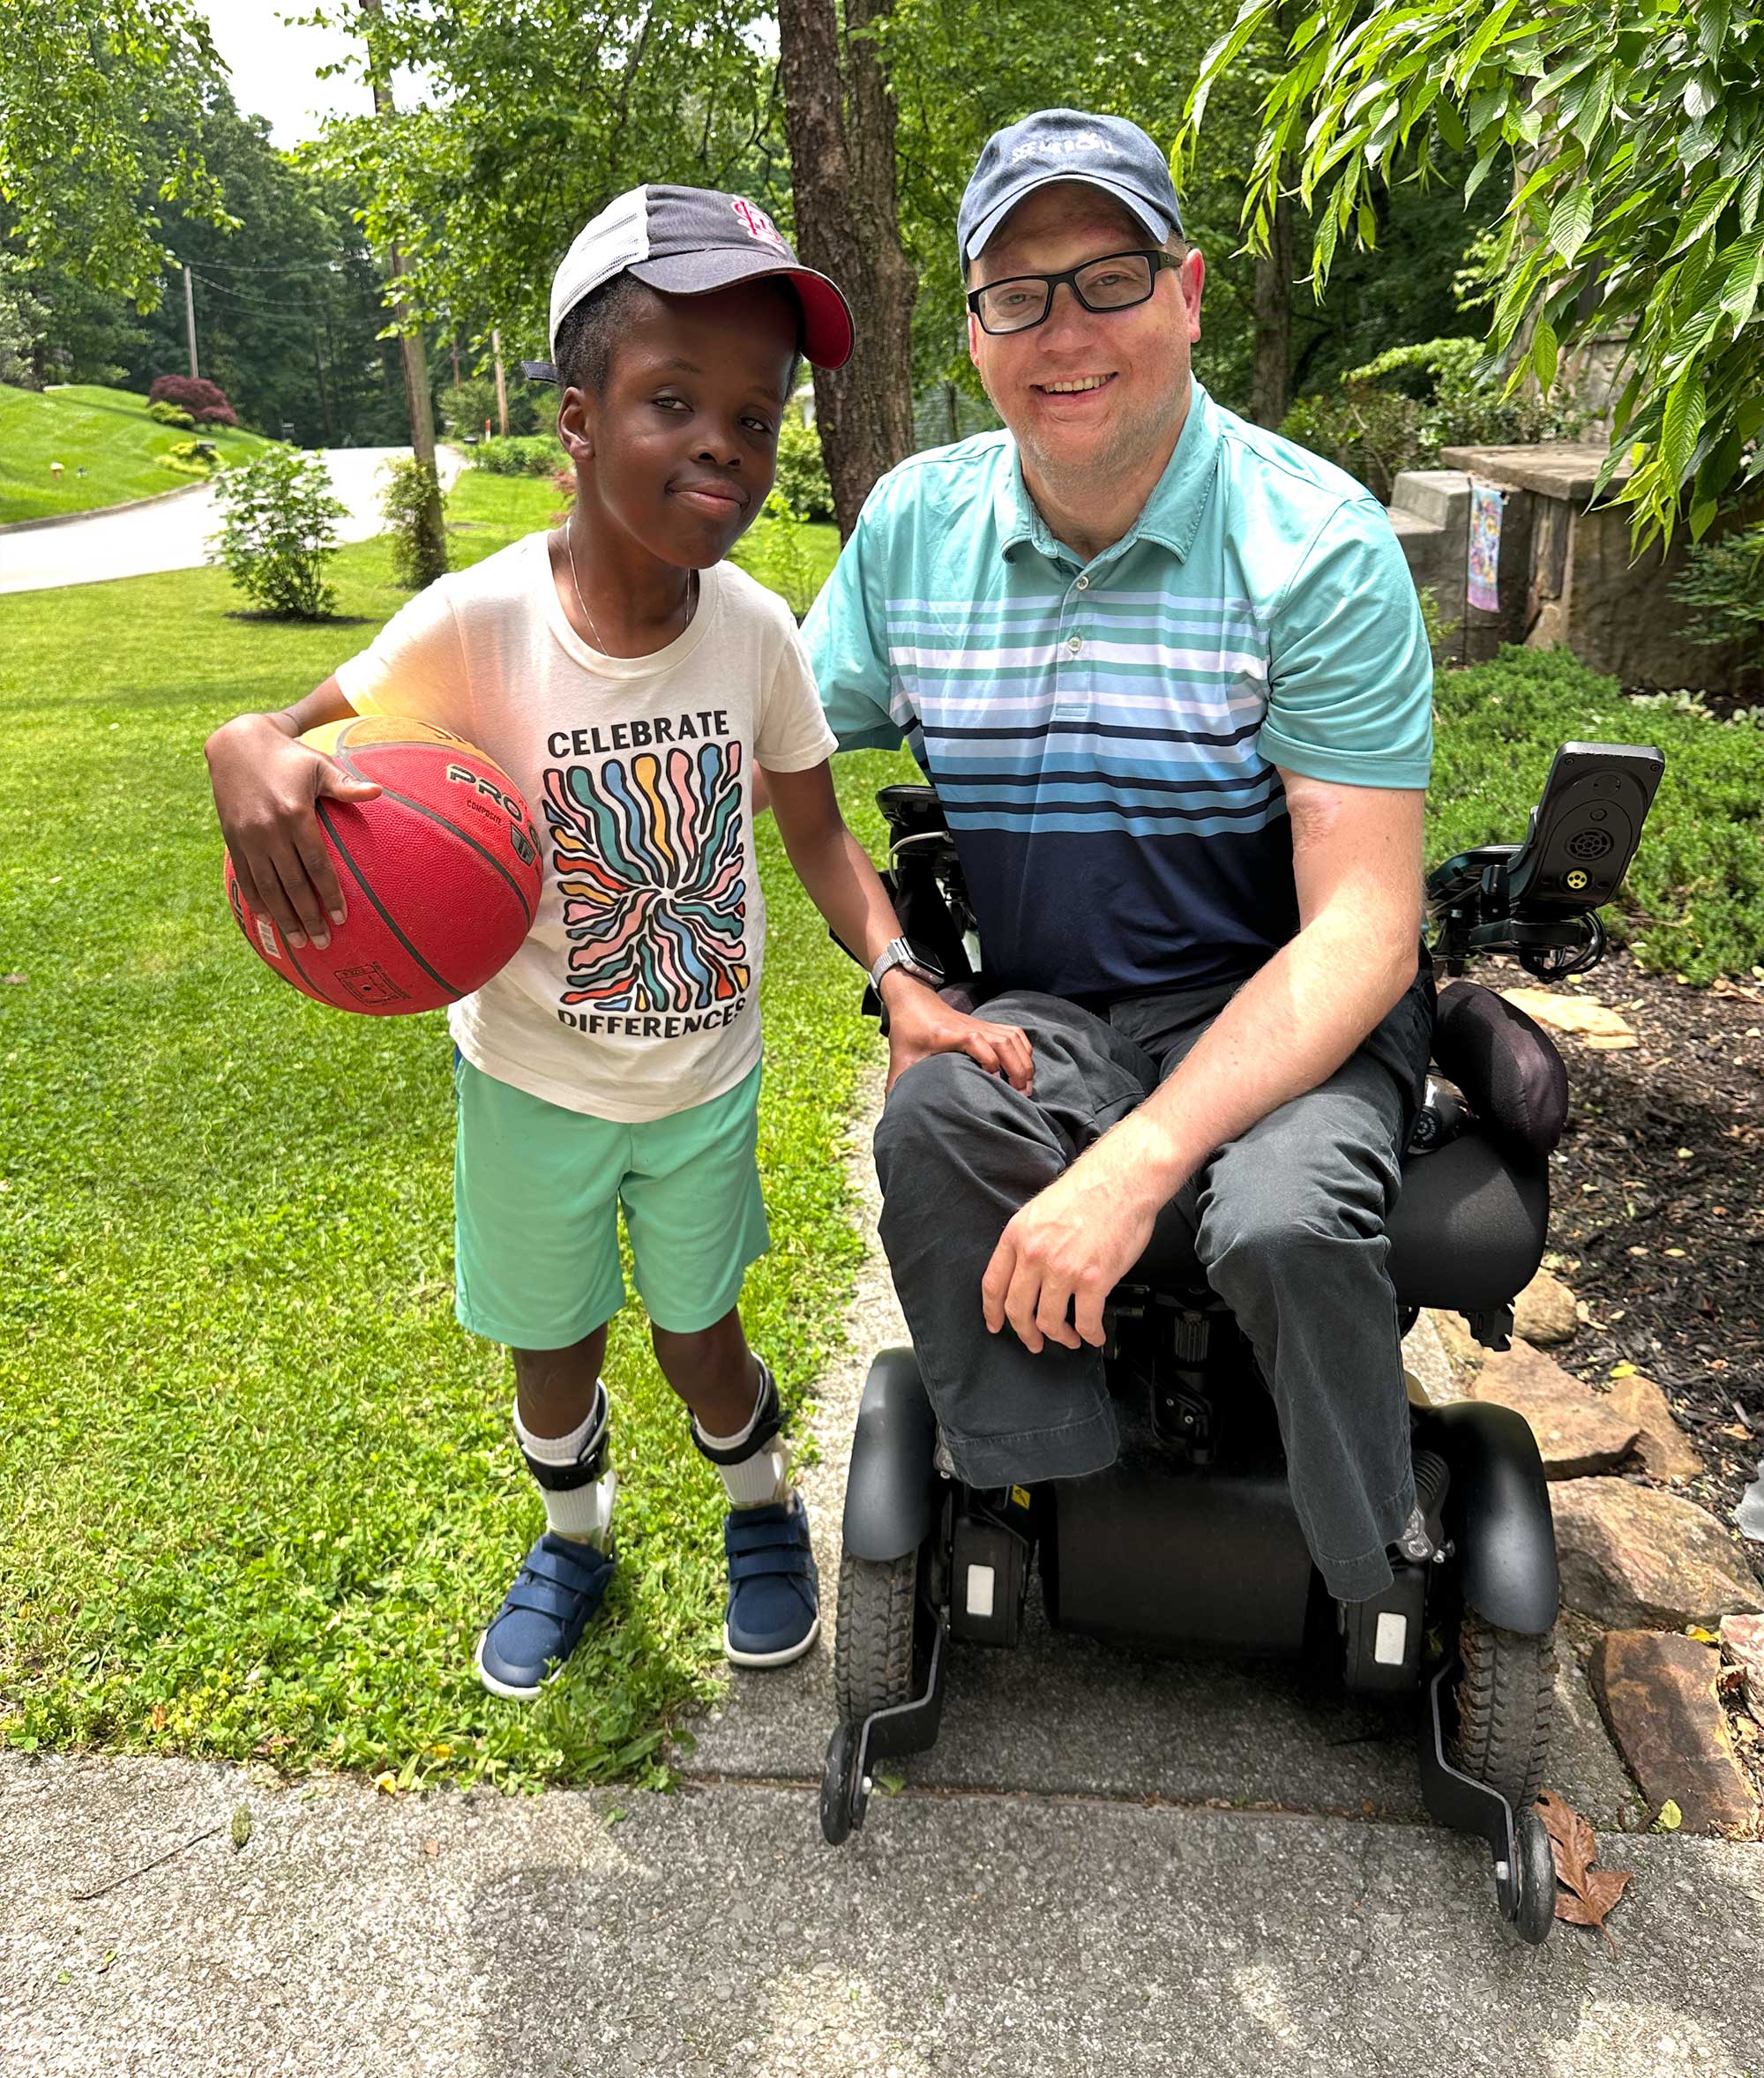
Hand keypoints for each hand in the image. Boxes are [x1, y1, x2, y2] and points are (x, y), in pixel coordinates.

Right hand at [205, 713, 379, 950]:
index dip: (330, 894)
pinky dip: (258, 901)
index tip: (342, 918)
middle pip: (293, 884)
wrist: (236, 744)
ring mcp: (247, 837)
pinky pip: (246, 877)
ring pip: (268, 887)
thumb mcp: (319, 765)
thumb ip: (347, 785)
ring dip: (284, 917)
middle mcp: (269, 830)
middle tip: (323, 942)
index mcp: (295, 814)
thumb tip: (379, 791)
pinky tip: (270, 919)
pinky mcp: (232, 838)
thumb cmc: (289, 756)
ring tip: (300, 942)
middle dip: (308, 916)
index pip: (316, 865)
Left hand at [881, 976, 1033, 1095]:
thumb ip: (896, 1085)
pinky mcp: (988, 1025)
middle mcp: (971, 1027)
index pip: (976, 1041)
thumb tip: (892, 1114)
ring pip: (1014, 1038)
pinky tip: (1022, 1068)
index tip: (992, 1084)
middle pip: (1005, 1041)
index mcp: (948, 1035)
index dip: (987, 1061)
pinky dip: (1024, 1050)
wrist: (914, 1001)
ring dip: (1024, 1061)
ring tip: (1025, 1086)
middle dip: (1017, 1069)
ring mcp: (982, 1024)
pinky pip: (1016, 1034)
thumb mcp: (900, 1059)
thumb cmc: (908, 1032)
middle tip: (1020, 1095)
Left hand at [981, 1154, 1164, 1353]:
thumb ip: (1029, 1240)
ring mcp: (1063, 1269)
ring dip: (1059, 1337)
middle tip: (1034, 1343)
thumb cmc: (1089, 1189)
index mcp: (1018, 1235)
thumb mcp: (1041, 1210)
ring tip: (1069, 1338)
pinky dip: (1090, 1335)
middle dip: (1025, 1333)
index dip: (992, 1311)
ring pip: (1049, 1321)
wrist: (1123, 1179)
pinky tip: (1094, 1335)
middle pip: (1017, 1309)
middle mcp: (1034, 1255)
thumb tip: (1028, 1271)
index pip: (993, 1284)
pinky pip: (1085, 1321)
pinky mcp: (1093, 1280)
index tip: (995, 1325)